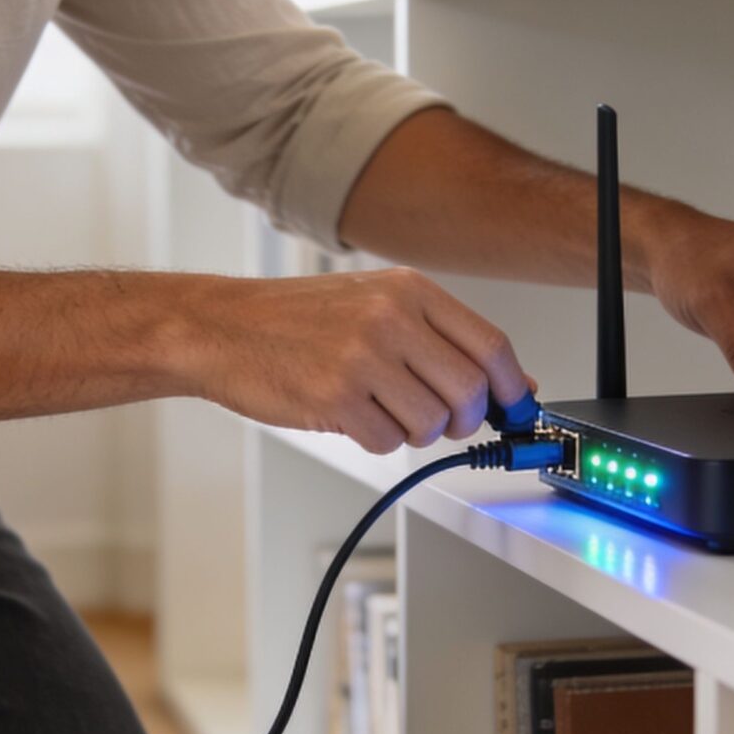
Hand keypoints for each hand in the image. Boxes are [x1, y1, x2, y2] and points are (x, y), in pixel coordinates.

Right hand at [181, 268, 534, 455]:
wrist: (220, 327)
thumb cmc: (294, 318)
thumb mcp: (374, 303)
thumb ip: (441, 336)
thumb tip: (513, 384)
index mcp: (407, 290)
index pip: (491, 346)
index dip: (510, 388)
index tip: (513, 409)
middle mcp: (390, 317)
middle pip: (469, 392)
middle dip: (463, 420)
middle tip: (440, 420)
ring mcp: (362, 357)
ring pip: (432, 424)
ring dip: (414, 432)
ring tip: (381, 410)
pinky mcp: (335, 397)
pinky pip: (388, 443)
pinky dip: (376, 440)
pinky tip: (350, 416)